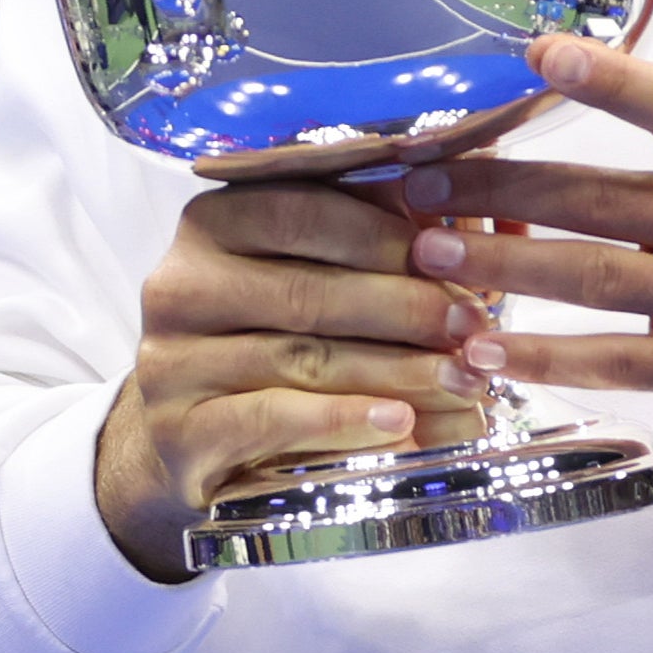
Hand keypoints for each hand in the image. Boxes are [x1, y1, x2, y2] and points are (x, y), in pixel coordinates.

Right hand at [94, 178, 493, 582]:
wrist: (195, 439)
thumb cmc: (272, 340)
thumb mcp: (313, 278)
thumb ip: (376, 241)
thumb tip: (479, 216)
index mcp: (213, 223)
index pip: (304, 213)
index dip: (387, 236)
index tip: (457, 260)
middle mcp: (181, 285)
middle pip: (309, 290)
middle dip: (406, 308)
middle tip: (475, 327)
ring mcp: (172, 361)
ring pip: (301, 357)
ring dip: (396, 370)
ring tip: (462, 380)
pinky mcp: (179, 431)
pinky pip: (272, 419)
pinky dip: (344, 420)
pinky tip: (399, 422)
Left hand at [388, 0, 652, 439]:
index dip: (608, 79)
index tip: (536, 56)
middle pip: (598, 199)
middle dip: (498, 190)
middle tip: (414, 182)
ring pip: (593, 281)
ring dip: (503, 269)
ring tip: (425, 257)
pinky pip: (619, 362)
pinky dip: (547, 361)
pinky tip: (483, 352)